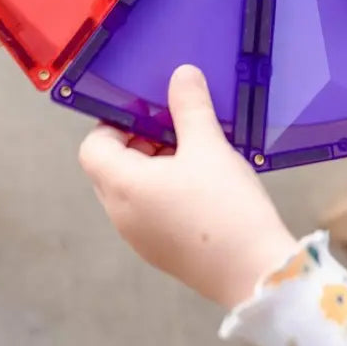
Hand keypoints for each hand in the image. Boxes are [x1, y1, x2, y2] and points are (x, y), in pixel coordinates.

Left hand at [79, 65, 296, 309]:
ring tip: (198, 149)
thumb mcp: (209, 146)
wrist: (252, 271)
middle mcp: (121, 214)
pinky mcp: (161, 249)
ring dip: (156, 162)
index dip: (116, 121)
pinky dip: (166, 186)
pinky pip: (149, 208)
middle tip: (178, 124)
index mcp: (123, 186)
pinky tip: (205, 180)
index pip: (94, 146)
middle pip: (111, 166)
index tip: (151, 109)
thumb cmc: (224, 206)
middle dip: (141, 139)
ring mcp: (140, 236)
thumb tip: (181, 74)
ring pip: (133, 187)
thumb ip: (190, 106)